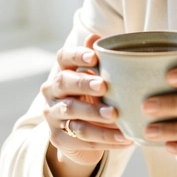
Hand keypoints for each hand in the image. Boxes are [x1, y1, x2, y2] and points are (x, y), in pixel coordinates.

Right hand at [42, 33, 131, 176]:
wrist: (86, 135)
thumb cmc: (95, 99)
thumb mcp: (98, 80)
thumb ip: (98, 60)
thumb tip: (94, 36)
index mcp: (63, 72)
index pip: (63, 58)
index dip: (76, 55)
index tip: (94, 57)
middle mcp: (52, 92)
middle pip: (64, 84)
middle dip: (84, 85)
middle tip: (104, 87)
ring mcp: (53, 116)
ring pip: (72, 114)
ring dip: (95, 116)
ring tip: (116, 117)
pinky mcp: (58, 139)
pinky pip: (81, 140)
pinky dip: (104, 140)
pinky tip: (124, 139)